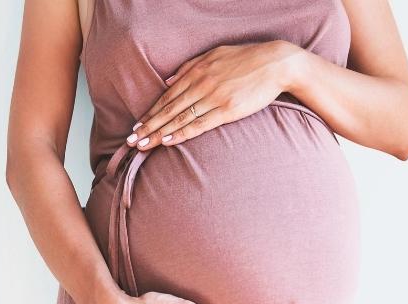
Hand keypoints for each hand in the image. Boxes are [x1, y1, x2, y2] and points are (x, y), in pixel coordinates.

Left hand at [125, 40, 300, 150]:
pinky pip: (199, 124)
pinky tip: (168, 141)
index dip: (150, 113)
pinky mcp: (227, 110)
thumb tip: (168, 82)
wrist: (276, 63)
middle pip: (168, 110)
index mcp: (196, 72)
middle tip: (131, 140)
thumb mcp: (214, 55)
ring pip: (179, 119)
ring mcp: (213, 98)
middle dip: (148, 126)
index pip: (167, 97)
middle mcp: (200, 85)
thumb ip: (189, 68)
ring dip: (159, 133)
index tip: (137, 125)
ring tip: (143, 145)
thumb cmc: (247, 59)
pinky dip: (182, 133)